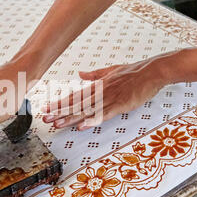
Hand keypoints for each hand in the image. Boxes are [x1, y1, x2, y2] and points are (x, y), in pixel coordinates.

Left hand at [41, 57, 166, 130]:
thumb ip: (94, 74)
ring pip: (86, 110)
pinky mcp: (120, 105)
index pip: (74, 95)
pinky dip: (92, 120)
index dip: (60, 102)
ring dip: (70, 118)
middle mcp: (100, 92)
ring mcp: (109, 99)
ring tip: (57, 124)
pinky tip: (82, 126)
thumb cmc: (133, 72)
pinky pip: (104, 114)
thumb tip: (80, 74)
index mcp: (97, 84)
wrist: (152, 71)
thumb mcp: (111, 70)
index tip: (48, 108)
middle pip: (76, 104)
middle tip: (45, 118)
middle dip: (59, 112)